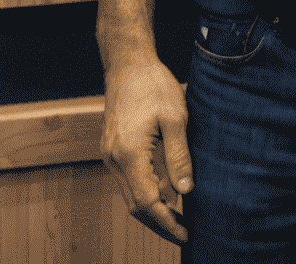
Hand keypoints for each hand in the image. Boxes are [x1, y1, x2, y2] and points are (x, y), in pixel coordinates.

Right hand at [100, 48, 192, 244]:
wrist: (127, 62)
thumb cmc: (152, 84)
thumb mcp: (175, 117)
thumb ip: (179, 156)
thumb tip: (186, 191)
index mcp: (129, 154)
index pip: (147, 203)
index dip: (167, 223)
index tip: (185, 233)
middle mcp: (114, 159)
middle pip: (135, 206)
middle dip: (159, 223)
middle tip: (184, 231)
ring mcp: (110, 154)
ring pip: (129, 194)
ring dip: (152, 208)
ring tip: (177, 216)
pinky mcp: (112, 148)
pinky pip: (127, 179)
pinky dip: (144, 191)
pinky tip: (163, 191)